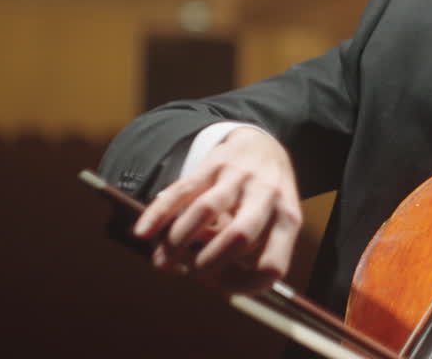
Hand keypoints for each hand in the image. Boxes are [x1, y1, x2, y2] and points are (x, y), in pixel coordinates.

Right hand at [132, 127, 302, 292]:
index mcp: (287, 219)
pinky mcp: (214, 163)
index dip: (244, 285)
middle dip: (208, 264)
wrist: (263, 145)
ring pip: (205, 210)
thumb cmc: (264, 199)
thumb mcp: (271, 225)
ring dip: (178, 242)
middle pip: (240, 237)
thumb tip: (205, 274)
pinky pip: (183, 190)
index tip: (222, 286)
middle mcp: (268, 195)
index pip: (272, 265)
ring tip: (163, 262)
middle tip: (192, 273)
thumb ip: (246, 251)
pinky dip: (160, 213)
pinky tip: (143, 233)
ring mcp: (241, 176)